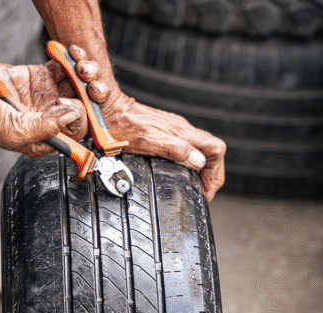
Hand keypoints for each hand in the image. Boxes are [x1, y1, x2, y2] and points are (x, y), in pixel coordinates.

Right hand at [0, 58, 104, 157]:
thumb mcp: (14, 131)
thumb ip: (45, 127)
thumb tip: (72, 116)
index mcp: (46, 138)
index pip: (76, 130)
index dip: (79, 116)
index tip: (68, 104)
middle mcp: (50, 118)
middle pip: (81, 106)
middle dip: (87, 92)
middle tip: (82, 79)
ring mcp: (46, 97)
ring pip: (75, 84)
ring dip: (81, 73)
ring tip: (78, 64)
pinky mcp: (40, 77)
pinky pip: (61, 68)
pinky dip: (68, 60)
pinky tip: (68, 54)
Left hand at [67, 47, 226, 201]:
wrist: (106, 108)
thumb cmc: (121, 125)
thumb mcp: (147, 141)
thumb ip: (175, 150)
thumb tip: (198, 162)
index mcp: (182, 132)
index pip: (216, 149)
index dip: (214, 173)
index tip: (205, 190)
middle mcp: (182, 129)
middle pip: (212, 151)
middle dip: (212, 174)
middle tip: (204, 193)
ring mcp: (174, 130)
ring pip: (201, 150)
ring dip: (203, 170)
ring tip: (196, 186)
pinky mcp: (165, 131)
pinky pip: (188, 148)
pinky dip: (191, 163)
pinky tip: (182, 172)